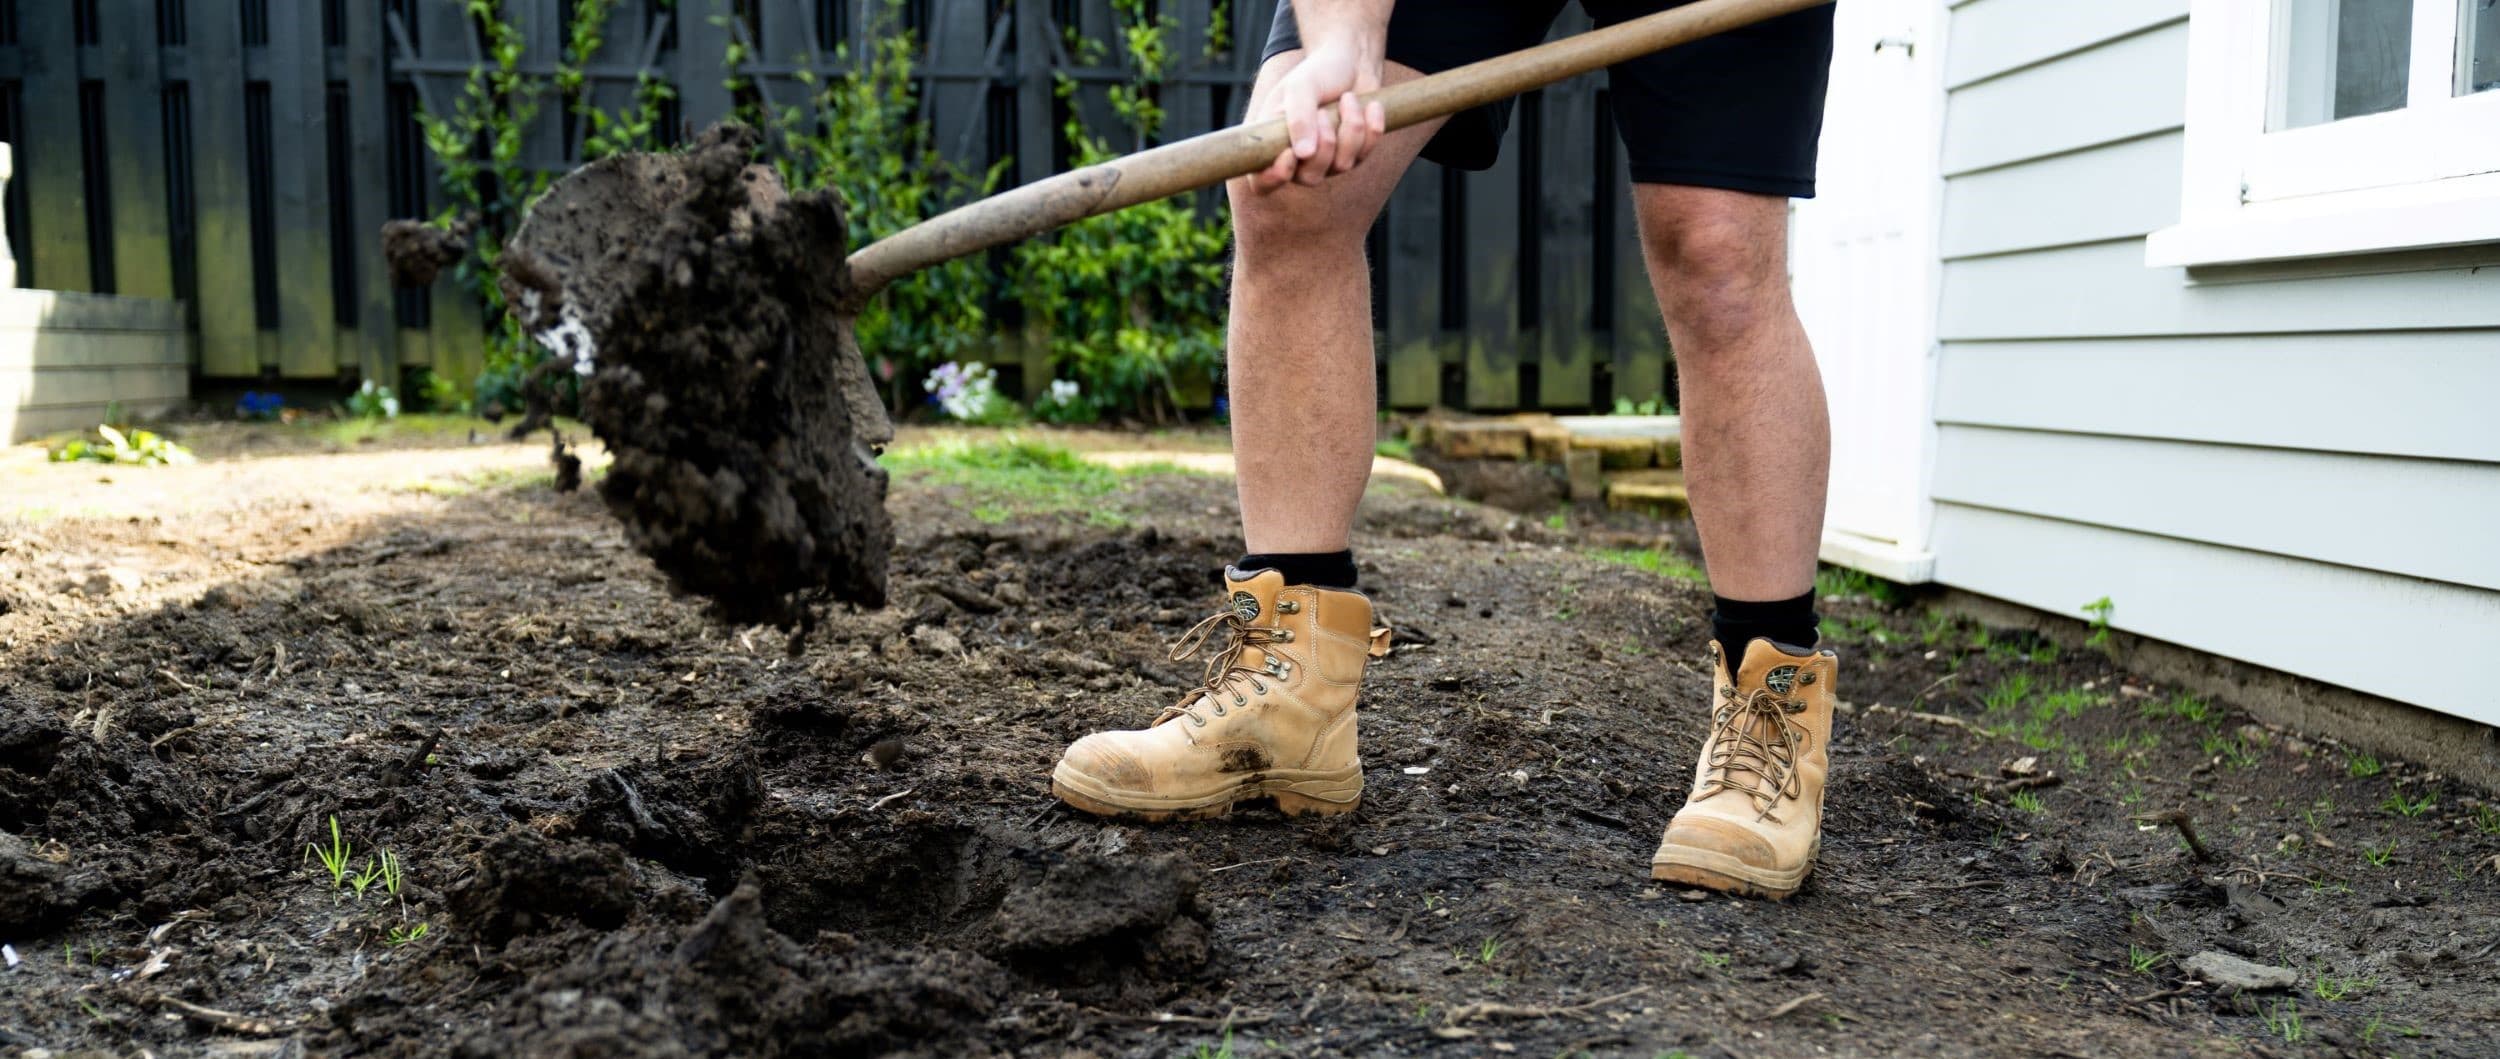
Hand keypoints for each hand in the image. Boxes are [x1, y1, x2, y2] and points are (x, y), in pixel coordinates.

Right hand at [1251, 34, 1389, 191]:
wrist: (1350, 61)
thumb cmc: (1317, 73)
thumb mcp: (1301, 87)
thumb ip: (1299, 118)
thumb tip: (1303, 154)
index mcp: (1271, 143)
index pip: (1262, 182)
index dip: (1273, 177)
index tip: (1291, 153)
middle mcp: (1298, 160)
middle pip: (1310, 177)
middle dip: (1324, 143)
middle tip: (1323, 111)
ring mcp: (1328, 161)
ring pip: (1342, 165)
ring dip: (1349, 127)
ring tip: (1347, 98)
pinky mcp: (1355, 155)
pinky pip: (1366, 153)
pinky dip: (1370, 126)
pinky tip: (1370, 106)